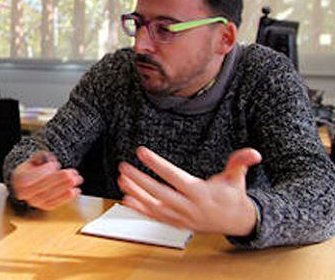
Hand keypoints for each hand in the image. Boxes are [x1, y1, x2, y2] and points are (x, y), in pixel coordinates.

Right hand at [10, 150, 82, 209]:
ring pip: (50, 196)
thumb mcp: (33, 161)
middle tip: (72, 173)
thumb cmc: (32, 171)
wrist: (28, 184)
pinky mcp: (45, 207)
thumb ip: (40, 157)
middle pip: (43, 188)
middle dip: (59, 179)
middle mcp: (25, 194)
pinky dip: (67, 198)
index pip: (30, 178)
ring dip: (66, 188)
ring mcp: (35, 202)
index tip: (55, 164)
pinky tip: (75, 191)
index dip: (44, 171)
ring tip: (76, 180)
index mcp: (19, 179)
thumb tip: (48, 158)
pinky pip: (56, 203)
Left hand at [117, 146, 261, 235]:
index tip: (142, 151)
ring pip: (154, 207)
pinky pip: (155, 217)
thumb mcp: (237, 178)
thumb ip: (240, 163)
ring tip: (122, 180)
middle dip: (139, 180)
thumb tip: (254, 153)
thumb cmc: (232, 196)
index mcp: (201, 193)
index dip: (157, 164)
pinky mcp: (177, 224)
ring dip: (136, 194)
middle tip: (123, 167)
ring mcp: (182, 218)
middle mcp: (189, 207)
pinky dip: (140, 210)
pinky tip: (127, 199)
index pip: (174, 176)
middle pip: (159, 193)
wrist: (237, 223)